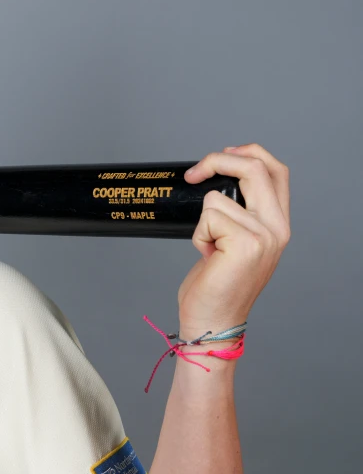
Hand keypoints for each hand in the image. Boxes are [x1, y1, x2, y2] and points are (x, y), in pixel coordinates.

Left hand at [177, 144, 290, 339]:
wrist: (214, 320)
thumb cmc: (217, 283)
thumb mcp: (236, 242)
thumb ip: (241, 214)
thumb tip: (216, 181)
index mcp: (278, 223)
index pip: (276, 170)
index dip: (248, 153)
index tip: (221, 155)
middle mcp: (278, 227)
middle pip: (254, 168)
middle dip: (216, 161)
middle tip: (193, 175)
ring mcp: (264, 235)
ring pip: (217, 197)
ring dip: (202, 221)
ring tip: (210, 248)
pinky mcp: (245, 243)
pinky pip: (208, 216)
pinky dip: (198, 234)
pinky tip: (208, 256)